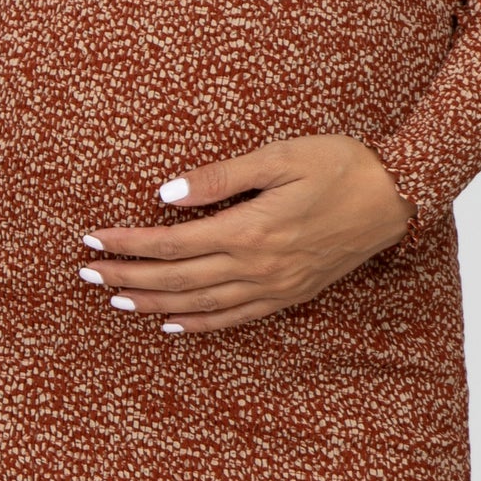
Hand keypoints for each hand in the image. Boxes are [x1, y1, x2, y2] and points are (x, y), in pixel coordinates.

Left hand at [77, 134, 415, 333]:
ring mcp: (274, 286)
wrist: (395, 196)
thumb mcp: (279, 156)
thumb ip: (220, 177)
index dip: (126, 243)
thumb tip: (165, 195)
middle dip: (126, 275)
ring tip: (114, 298)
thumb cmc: (339, 164)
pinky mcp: (289, 294)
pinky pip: (234, 318)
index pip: (170, 243)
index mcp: (249, 230)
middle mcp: (257, 266)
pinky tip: (171, 323)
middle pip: (176, 278)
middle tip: (85, 274)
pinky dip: (198, 324)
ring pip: (198, 303)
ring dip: (152, 302)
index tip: (90, 240)